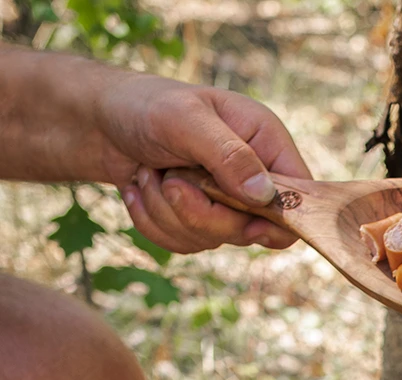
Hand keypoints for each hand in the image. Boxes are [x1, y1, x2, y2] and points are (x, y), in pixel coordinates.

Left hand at [94, 73, 311, 253]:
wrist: (97, 120)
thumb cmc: (144, 105)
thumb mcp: (186, 120)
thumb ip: (228, 155)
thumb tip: (264, 195)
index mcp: (265, 143)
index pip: (299, 199)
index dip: (276, 219)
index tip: (244, 220)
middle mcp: (252, 176)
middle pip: (252, 231)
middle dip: (201, 213)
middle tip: (171, 181)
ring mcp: (225, 203)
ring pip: (213, 241)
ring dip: (169, 213)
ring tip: (150, 174)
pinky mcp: (198, 221)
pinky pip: (186, 245)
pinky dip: (154, 223)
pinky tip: (141, 190)